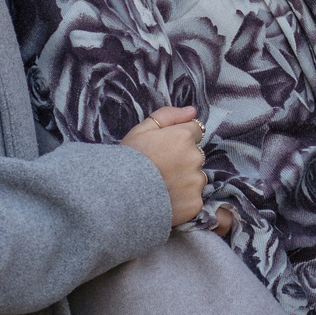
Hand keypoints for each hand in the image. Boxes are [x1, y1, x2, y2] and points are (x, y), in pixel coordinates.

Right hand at [119, 106, 205, 224]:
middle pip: (196, 155)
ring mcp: (196, 182)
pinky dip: (183, 199)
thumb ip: (168, 116)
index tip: (166, 148)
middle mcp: (194, 158)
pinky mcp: (195, 203)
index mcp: (183, 137)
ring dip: (186, 180)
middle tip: (161, 168)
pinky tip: (166, 199)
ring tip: (162, 186)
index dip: (179, 138)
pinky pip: (194, 198)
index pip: (195, 131)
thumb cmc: (128, 160)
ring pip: (196, 177)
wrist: (119, 197)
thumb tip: (192, 111)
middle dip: (183, 159)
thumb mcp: (141, 131)